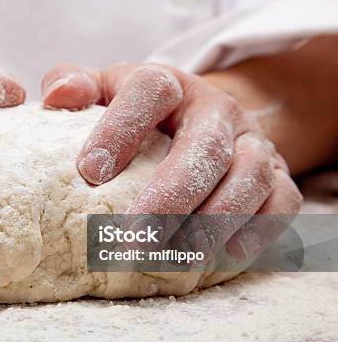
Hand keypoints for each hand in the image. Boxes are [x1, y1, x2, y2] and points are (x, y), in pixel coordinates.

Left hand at [42, 62, 301, 261]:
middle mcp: (215, 109)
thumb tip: (59, 95)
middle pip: (205, 145)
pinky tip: (224, 257)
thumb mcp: (104, 92)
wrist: (200, 118)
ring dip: (214, 221)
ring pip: (249, 175)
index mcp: (168, 85)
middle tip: (135, 234)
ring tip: (175, 257)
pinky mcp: (277, 174)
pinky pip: (282, 202)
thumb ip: (75, 85)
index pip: (150, 90)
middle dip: (171, 195)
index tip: (89, 172)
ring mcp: (251, 141)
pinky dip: (258, 230)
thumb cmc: (138, 114)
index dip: (120, 129)